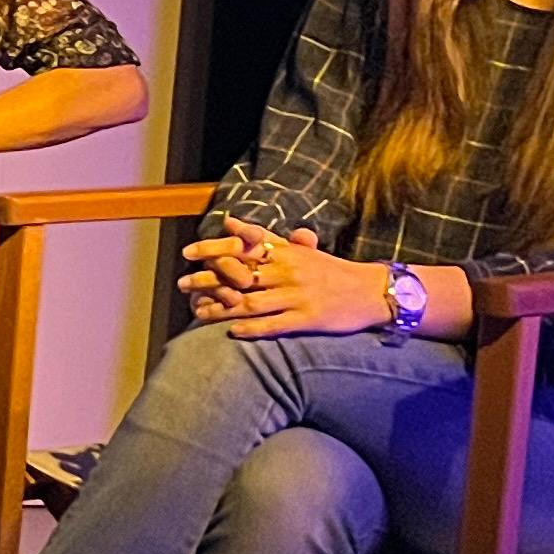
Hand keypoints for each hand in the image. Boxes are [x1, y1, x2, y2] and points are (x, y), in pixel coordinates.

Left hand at [178, 221, 389, 336]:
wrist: (371, 291)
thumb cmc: (330, 271)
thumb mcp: (300, 250)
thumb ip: (264, 238)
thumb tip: (229, 222)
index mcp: (286, 252)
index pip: (243, 247)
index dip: (212, 249)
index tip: (187, 252)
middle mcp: (289, 271)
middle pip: (239, 276)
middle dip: (207, 280)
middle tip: (182, 285)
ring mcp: (298, 295)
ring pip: (251, 303)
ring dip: (221, 309)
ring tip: (198, 311)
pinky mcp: (309, 318)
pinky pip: (274, 324)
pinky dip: (251, 328)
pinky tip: (232, 331)